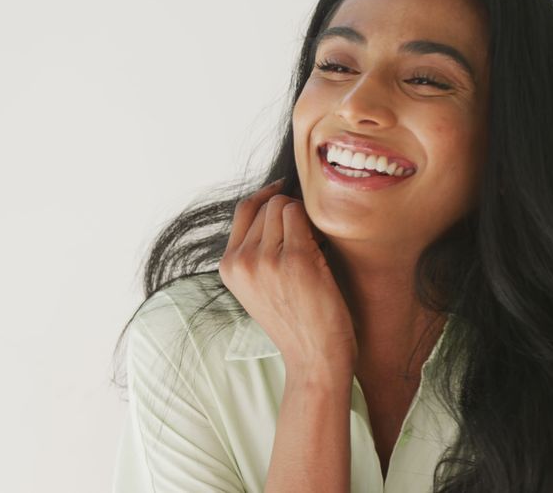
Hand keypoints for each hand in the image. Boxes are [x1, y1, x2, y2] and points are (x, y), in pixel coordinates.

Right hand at [219, 178, 357, 373]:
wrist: (314, 359)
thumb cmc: (295, 322)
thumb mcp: (257, 287)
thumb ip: (254, 251)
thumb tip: (275, 201)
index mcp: (229, 267)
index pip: (245, 209)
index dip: (268, 196)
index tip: (285, 193)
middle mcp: (242, 261)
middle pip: (268, 205)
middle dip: (290, 213)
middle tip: (308, 240)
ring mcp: (267, 259)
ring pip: (286, 206)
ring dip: (305, 220)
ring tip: (315, 248)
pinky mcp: (297, 259)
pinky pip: (304, 216)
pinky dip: (317, 226)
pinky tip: (324, 249)